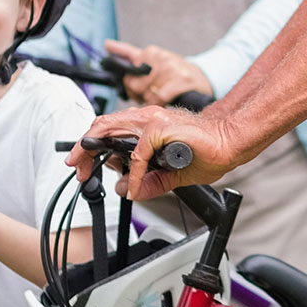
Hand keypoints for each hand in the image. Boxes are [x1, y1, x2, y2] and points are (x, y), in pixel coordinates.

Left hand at [66, 105, 233, 200]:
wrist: (229, 140)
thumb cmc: (205, 149)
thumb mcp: (169, 173)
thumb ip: (148, 180)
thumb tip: (125, 189)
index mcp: (146, 124)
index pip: (108, 129)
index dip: (89, 146)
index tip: (81, 165)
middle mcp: (146, 117)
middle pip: (102, 126)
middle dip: (82, 148)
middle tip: (76, 168)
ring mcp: (153, 120)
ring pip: (111, 130)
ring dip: (96, 153)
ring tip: (89, 172)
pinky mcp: (162, 128)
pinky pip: (138, 153)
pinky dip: (132, 172)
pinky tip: (132, 185)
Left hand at [105, 40, 212, 106]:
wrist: (202, 80)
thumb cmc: (175, 76)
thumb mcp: (156, 66)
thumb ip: (136, 67)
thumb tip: (115, 63)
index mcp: (151, 53)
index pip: (129, 51)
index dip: (117, 50)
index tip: (107, 45)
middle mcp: (160, 57)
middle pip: (133, 81)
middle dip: (135, 92)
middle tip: (144, 95)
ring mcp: (171, 67)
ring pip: (146, 91)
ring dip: (149, 100)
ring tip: (158, 96)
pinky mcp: (182, 79)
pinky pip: (160, 97)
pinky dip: (159, 103)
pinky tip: (165, 101)